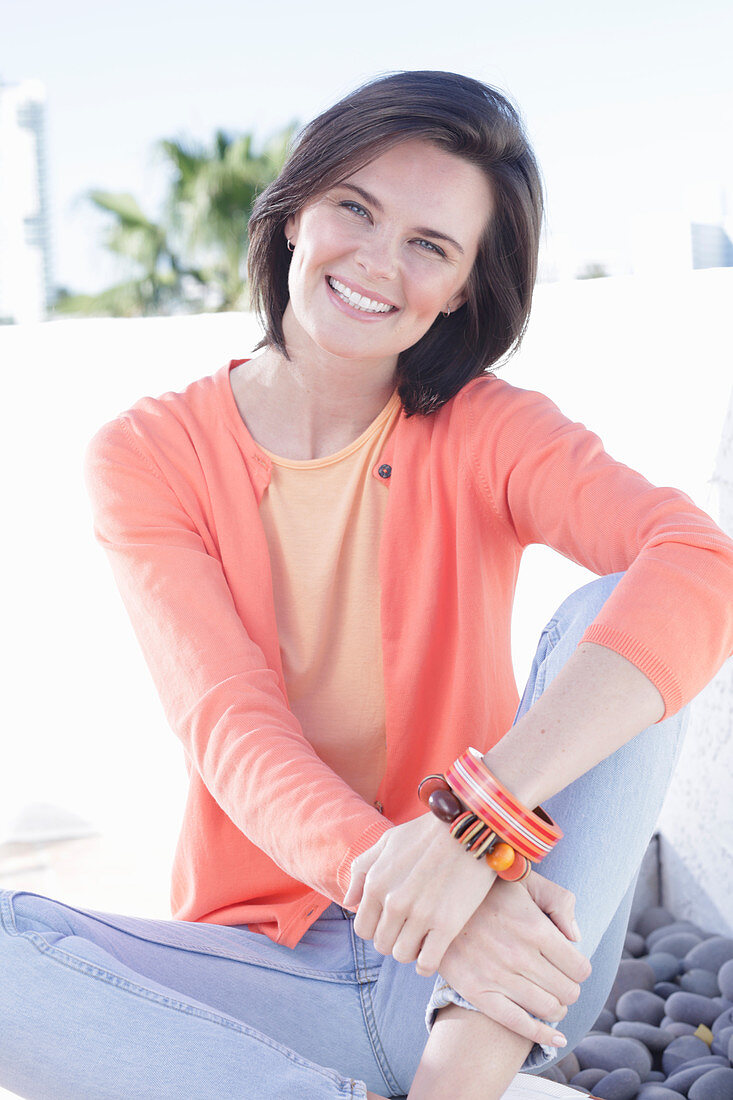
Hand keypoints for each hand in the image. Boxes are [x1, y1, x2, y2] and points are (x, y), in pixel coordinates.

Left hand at [342, 812, 496, 975]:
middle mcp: (393, 901)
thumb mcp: (387, 841)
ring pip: (402, 955)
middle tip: (410, 927)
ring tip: (423, 935)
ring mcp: (420, 914)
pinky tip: (434, 949)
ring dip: (411, 949)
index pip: (363, 928)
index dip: (377, 927)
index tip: (392, 921)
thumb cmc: (428, 833)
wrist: (471, 825)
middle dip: (393, 938)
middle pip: (382, 944)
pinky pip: (427, 963)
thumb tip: (348, 900)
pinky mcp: (447, 924)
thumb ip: (362, 869)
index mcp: (376, 882)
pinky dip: (427, 963)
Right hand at [435, 871, 592, 1048]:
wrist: (437, 903)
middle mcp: (518, 955)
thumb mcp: (526, 881)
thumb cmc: (488, 891)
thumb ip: (559, 900)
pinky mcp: (477, 992)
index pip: (579, 967)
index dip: (580, 969)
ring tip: (550, 997)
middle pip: (568, 992)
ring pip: (549, 1009)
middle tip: (560, 980)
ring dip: (557, 1008)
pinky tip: (556, 1039)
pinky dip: (543, 1036)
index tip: (572, 965)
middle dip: (570, 988)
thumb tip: (577, 937)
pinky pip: (519, 1025)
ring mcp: (497, 976)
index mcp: (534, 927)